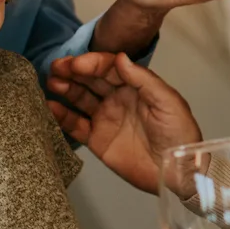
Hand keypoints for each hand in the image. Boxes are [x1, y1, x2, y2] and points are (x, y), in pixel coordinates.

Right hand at [47, 52, 201, 191]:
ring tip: (52, 83)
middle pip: (91, 80)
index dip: (92, 63)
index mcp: (135, 86)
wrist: (178, 171)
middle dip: (73, 71)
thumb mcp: (167, 102)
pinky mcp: (97, 140)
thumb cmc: (179, 133)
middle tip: (56, 68)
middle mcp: (117, 99)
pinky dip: (62, 116)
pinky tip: (50, 107)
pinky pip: (75, 125)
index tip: (76, 63)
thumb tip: (120, 58)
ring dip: (66, 89)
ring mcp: (105, 118)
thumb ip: (143, 80)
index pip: (109, 68)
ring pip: (80, 98)